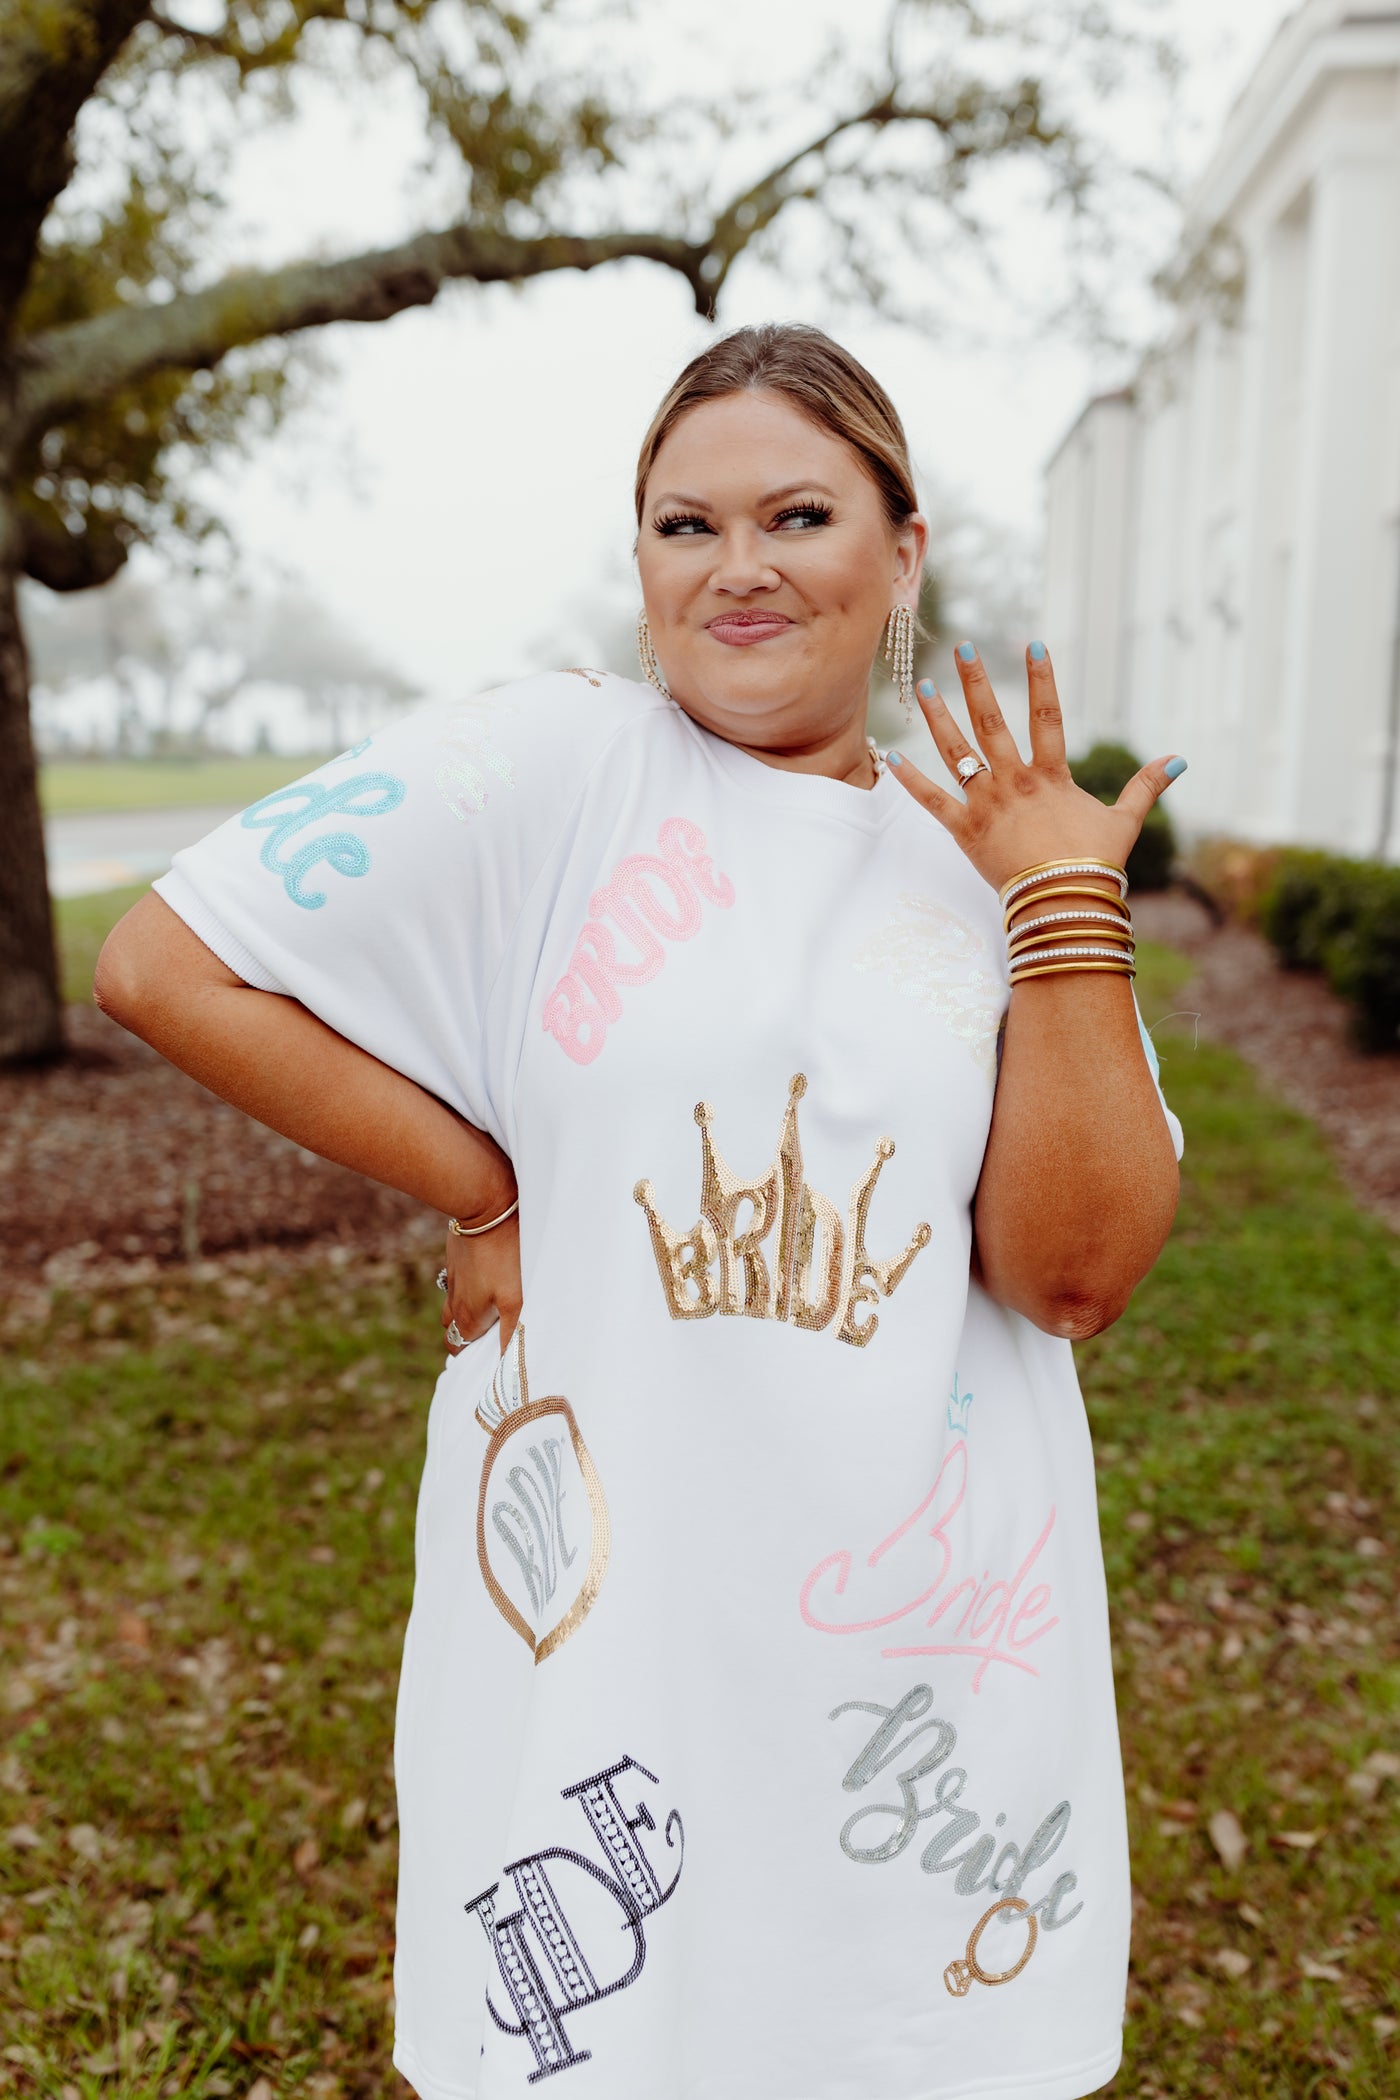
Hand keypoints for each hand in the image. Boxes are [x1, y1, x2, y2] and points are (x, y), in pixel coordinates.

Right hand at [441, 1209, 521, 1355]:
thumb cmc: (505, 1257)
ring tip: (491, 1310)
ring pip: (454, 1307)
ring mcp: (452, 1281)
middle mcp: (454, 1304)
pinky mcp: (456, 1262)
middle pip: (454, 1331)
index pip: (459, 1349)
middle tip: (493, 1332)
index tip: (492, 1354)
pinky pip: (457, 1284)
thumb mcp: (515, 1299)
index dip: (473, 1356)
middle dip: (468, 1337)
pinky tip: (486, 1282)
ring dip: (467, 1313)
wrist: (485, 1210)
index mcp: (468, 1319)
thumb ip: (512, 1334)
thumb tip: (510, 1367)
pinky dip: (469, 1290)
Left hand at [886, 641, 1184, 892]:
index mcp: (1051, 776)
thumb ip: (1146, 786)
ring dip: (938, 717)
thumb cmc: (1094, 866)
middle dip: (976, 682)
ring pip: (958, 752)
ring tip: (923, 686)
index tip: (1033, 645)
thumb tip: (1180, 760)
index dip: (1042, 679)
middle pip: (992, 721)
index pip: (1047, 716)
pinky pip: (933, 801)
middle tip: (963, 648)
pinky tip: (893, 756)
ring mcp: (988, 804)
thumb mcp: (1123, 821)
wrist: (1064, 904)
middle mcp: (1015, 781)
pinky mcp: (965, 830)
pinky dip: (911, 780)